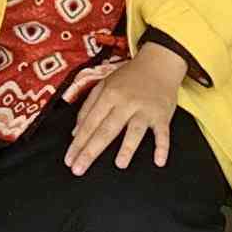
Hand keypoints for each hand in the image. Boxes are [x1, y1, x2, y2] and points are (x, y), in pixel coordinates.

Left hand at [61, 44, 185, 172]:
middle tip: (79, 169)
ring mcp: (145, 109)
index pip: (90, 122)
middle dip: (91, 150)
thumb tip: (75, 132)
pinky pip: (163, 133)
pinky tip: (159, 161)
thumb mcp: (104, 84)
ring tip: (119, 164)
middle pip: (106, 129)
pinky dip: (162, 147)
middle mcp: (125, 102)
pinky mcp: (162, 115)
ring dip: (127, 147)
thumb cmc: (128, 77)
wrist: (158, 63)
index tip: (69, 160)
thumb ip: (88, 106)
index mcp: (109, 94)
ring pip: (135, 130)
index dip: (78, 142)